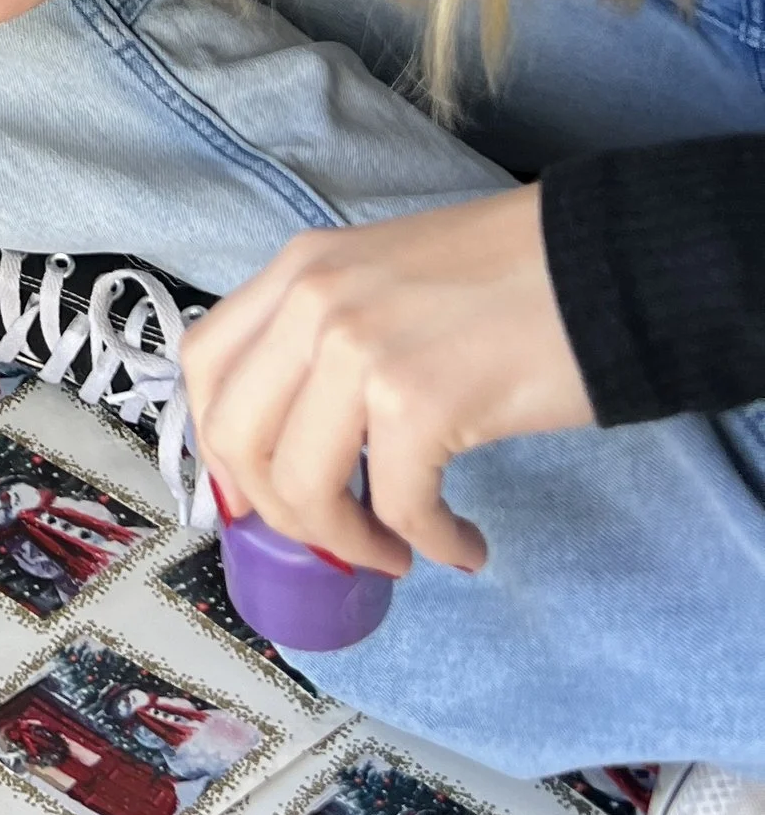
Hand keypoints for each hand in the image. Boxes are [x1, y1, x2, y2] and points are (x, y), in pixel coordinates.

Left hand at [180, 187, 592, 576]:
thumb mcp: (385, 280)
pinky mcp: (418, 399)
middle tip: (334, 536)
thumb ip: (326, 338)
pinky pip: (396, 506)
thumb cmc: (511, 278)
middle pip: (236, 437)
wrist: (609, 263)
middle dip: (277, 511)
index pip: (205, 366)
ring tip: (397, 550)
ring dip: (348, 540)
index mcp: (298, 271)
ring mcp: (358, 348)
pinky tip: (462, 544)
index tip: (260, 492)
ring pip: (302, 485)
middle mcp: (312, 301)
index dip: (220, 445)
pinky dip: (428, 542)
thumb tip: (297, 441)